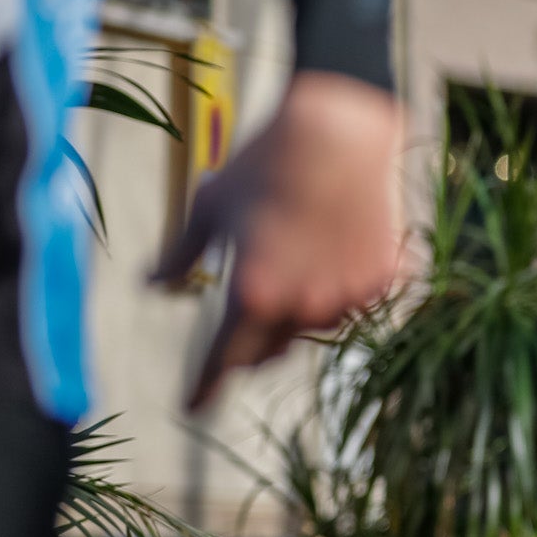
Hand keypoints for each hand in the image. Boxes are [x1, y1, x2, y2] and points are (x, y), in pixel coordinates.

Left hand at [153, 71, 404, 409]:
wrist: (339, 129)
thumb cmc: (265, 163)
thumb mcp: (210, 207)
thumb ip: (179, 257)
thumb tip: (151, 285)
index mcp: (253, 293)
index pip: (224, 357)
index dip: (205, 384)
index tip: (192, 406)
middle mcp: (303, 305)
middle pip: (272, 348)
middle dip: (253, 339)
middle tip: (247, 303)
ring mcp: (350, 295)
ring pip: (318, 324)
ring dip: (301, 309)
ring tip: (297, 257)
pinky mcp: (385, 279)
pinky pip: (358, 300)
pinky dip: (342, 286)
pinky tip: (334, 245)